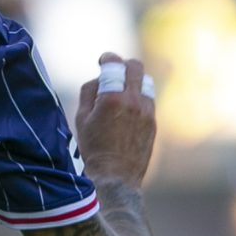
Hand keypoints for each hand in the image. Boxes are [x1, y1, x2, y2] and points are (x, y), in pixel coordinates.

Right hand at [75, 54, 157, 186]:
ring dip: (133, 81)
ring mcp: (147, 112)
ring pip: (145, 82)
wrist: (115, 177)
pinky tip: (128, 109)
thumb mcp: (81, 119)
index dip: (107, 58)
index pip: (114, 64)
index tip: (103, 60)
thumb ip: (89, 92)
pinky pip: (148, 100)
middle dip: (124, 64)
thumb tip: (99, 78)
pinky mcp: (154, 122)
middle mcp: (134, 102)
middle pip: (135, 67)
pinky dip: (138, 97)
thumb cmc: (93, 148)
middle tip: (114, 71)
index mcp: (112, 99)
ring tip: (122, 91)